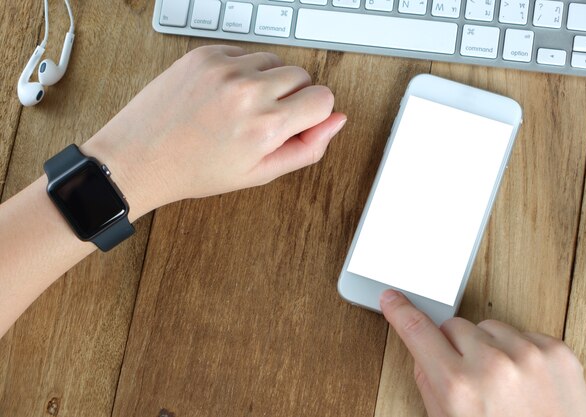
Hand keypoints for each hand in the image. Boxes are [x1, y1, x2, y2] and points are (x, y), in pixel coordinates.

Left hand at [81, 45, 345, 219]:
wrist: (140, 156)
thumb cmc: (196, 170)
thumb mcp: (259, 173)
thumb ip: (307, 148)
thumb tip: (336, 121)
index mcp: (265, 126)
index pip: (323, 99)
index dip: (313, 115)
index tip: (296, 123)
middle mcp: (248, 91)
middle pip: (303, 76)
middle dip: (292, 97)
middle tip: (263, 120)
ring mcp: (225, 68)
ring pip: (275, 61)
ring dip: (268, 81)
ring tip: (241, 107)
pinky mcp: (205, 54)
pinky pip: (245, 52)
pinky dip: (243, 70)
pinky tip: (224, 94)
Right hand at [380, 290, 585, 416]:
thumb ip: (430, 386)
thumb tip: (423, 353)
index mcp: (459, 388)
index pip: (418, 331)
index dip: (401, 312)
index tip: (393, 299)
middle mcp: (492, 365)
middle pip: (454, 326)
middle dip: (454, 347)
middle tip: (468, 377)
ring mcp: (528, 355)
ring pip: (488, 326)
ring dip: (489, 348)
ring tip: (502, 384)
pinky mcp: (557, 352)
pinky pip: (523, 334)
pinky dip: (519, 352)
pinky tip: (525, 381)